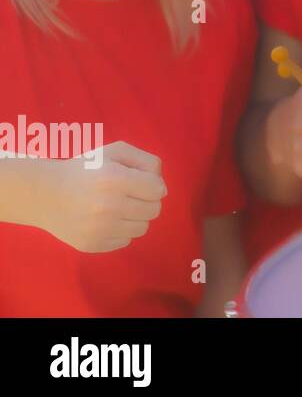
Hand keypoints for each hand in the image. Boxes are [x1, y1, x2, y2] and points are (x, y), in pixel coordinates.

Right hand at [39, 141, 166, 252]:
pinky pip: (125, 241)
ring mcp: (99, 228)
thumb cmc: (86, 169)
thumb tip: (161, 188)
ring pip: (143, 228)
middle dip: (147, 201)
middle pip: (154, 210)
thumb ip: (146, 162)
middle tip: (129, 195)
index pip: (158, 190)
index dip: (153, 185)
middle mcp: (108, 206)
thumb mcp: (115, 152)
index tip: (140, 182)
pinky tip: (105, 220)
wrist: (45, 194)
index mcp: (114, 179)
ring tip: (118, 207)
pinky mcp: (92, 244)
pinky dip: (121, 231)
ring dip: (135, 217)